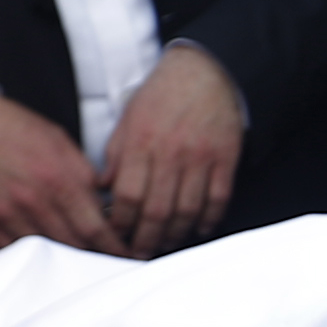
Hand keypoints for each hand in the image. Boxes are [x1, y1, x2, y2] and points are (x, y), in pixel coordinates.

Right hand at [0, 88, 125, 255]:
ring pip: (47, 252)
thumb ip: (86, 175)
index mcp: (58, 178)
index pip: (96, 227)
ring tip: (80, 258)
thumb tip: (105, 202)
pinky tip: (46, 253)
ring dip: (68, 258)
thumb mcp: (62, 143)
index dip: (113, 246)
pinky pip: (15, 252)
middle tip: (107, 259)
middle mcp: (34, 200)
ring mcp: (9, 214)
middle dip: (95, 255)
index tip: (122, 252)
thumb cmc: (13, 130)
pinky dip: (34, 256)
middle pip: (74, 245)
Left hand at [98, 42, 247, 255]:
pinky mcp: (224, 159)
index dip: (121, 223)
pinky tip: (199, 229)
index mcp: (142, 142)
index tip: (115, 236)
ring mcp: (200, 158)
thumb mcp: (128, 119)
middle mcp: (170, 153)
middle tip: (138, 254)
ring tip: (165, 245)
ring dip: (175, 235)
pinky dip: (209, 220)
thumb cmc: (162, 95)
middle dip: (145, 240)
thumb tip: (102, 190)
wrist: (205, 72)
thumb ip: (115, 155)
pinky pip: (218, 199)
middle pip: (157, 210)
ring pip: (187, 210)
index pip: (128, 195)